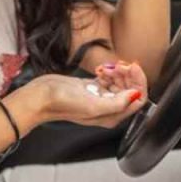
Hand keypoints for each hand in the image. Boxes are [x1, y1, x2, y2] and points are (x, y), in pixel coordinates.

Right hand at [20, 74, 144, 128]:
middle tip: (119, 65)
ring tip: (108, 67)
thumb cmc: (62, 103)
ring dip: (117, 71)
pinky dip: (108, 71)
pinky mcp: (91, 88)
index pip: (138, 99)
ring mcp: (100, 98)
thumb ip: (117, 103)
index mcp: (112, 116)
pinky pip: (108, 78)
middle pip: (130, 89)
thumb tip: (136, 95)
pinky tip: (100, 68)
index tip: (132, 67)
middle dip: (128, 74)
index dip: (138, 82)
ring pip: (120, 82)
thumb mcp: (92, 105)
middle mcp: (108, 108)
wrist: (42, 96)